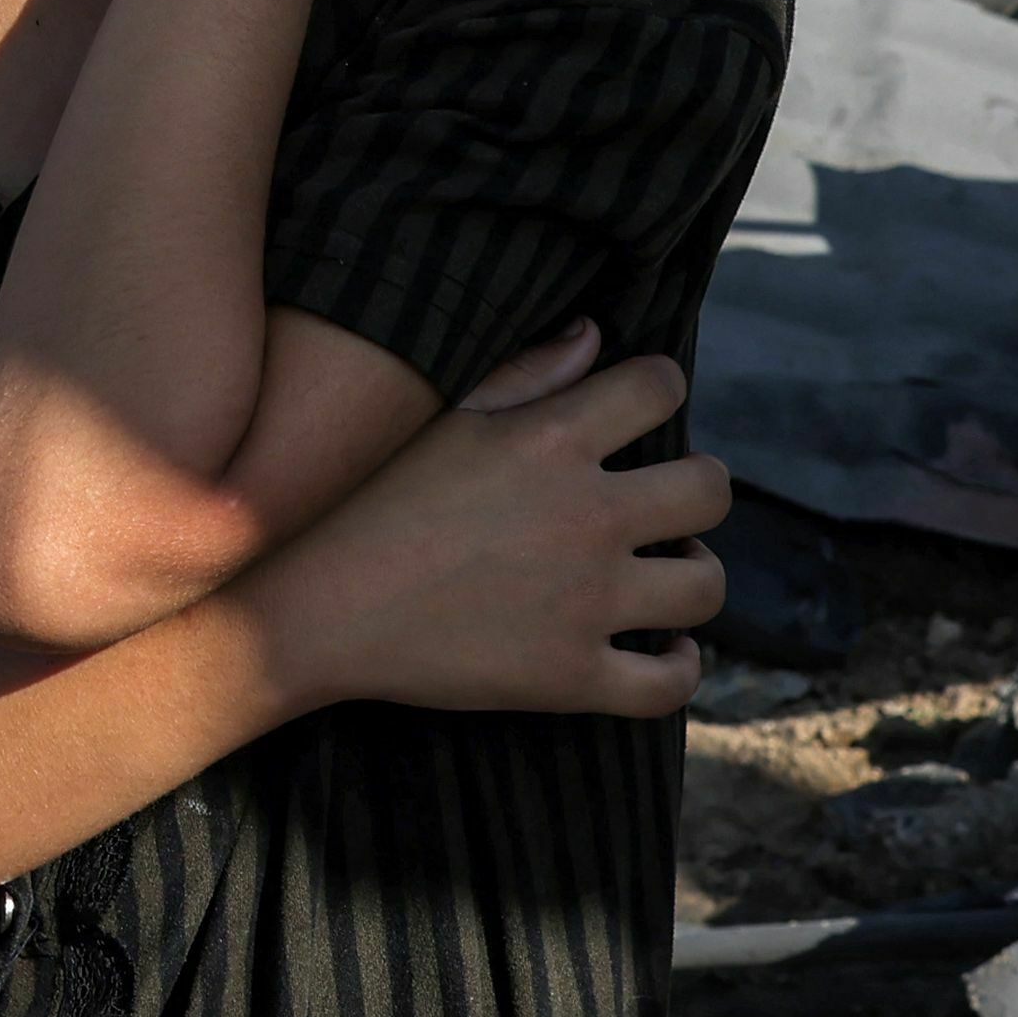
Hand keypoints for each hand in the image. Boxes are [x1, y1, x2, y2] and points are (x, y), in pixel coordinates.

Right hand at [230, 328, 729, 720]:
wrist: (309, 609)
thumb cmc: (362, 497)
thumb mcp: (440, 416)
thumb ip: (525, 373)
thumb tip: (594, 334)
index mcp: (550, 439)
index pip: (658, 387)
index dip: (661, 388)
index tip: (646, 403)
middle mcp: (585, 516)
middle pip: (708, 490)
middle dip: (699, 486)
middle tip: (668, 498)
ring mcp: (585, 603)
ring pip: (705, 585)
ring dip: (695, 571)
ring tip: (669, 570)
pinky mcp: (572, 678)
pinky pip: (669, 682)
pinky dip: (681, 666)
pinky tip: (667, 648)